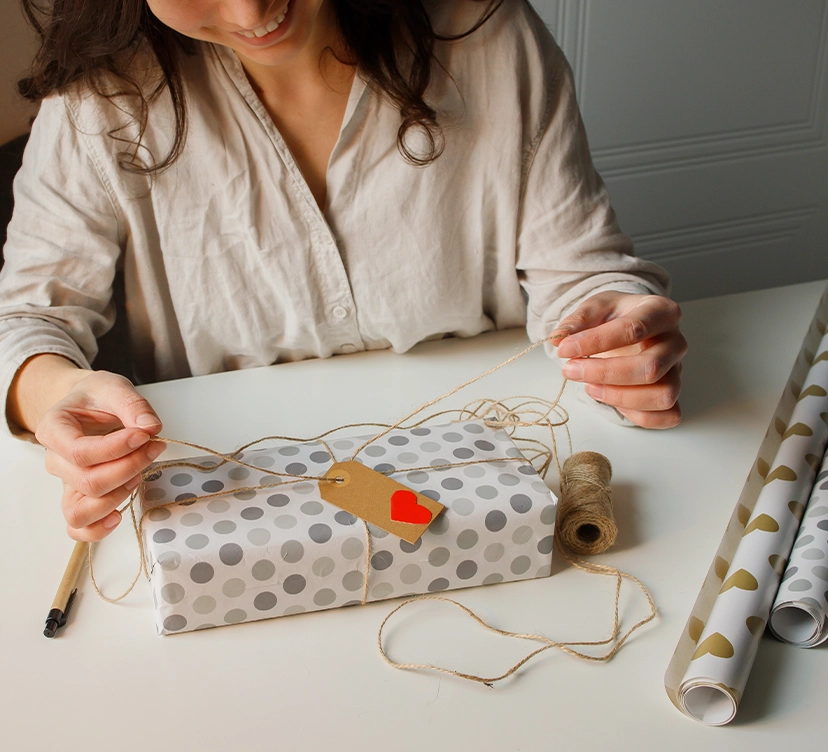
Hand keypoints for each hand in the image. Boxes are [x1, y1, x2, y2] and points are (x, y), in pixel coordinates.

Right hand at [34, 371, 165, 540]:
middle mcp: (55, 460)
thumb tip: (150, 428)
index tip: (144, 435)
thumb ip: (133, 405)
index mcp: (54, 429)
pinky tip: (119, 514)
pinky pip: (78, 527)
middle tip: (154, 448)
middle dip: (128, 468)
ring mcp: (66, 482)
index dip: (116, 449)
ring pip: (79, 511)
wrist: (89, 406)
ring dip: (117, 498)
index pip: (80, 452)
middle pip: (87, 482)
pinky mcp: (79, 497)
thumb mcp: (114, 387)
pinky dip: (97, 529)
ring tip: (139, 475)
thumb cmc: (97, 398)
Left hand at [549, 291, 686, 428]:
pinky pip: (668, 415)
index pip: (634, 329)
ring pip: (662, 395)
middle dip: (604, 373)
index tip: (564, 348)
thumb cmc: (615, 316)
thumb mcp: (594, 308)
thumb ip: (577, 321)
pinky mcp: (672, 394)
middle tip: (570, 370)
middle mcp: (675, 342)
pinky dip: (639, 416)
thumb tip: (559, 338)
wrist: (629, 327)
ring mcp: (677, 371)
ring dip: (619, 397)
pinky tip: (611, 400)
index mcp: (661, 311)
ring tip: (589, 387)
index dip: (595, 342)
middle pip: (650, 367)